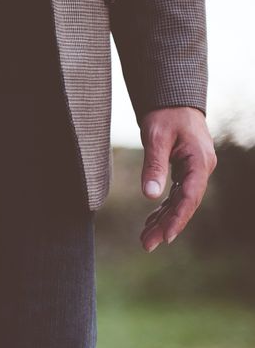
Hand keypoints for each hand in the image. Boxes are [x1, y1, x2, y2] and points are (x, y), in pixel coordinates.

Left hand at [137, 106, 216, 252]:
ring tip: (145, 240)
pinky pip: (175, 196)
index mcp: (199, 161)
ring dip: (163, 221)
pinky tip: (150, 223)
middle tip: (147, 245)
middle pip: (185, 204)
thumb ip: (154, 165)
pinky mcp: (185, 172)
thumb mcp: (155, 138)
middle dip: (167, 226)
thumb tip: (150, 195)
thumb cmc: (166, 115)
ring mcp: (194, 172)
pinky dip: (163, 210)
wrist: (173, 102)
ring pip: (179, 202)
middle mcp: (201, 169)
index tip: (166, 237)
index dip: (178, 218)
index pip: (190, 196)